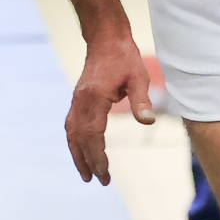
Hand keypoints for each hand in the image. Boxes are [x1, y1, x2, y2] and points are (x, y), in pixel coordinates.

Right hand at [65, 35, 162, 184]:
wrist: (105, 39)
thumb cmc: (124, 57)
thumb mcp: (139, 76)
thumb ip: (141, 100)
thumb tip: (148, 121)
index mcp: (94, 97)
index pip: (93, 134)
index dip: (97, 156)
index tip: (105, 173)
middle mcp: (80, 101)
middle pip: (80, 138)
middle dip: (88, 161)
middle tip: (99, 181)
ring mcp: (77, 100)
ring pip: (72, 133)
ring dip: (77, 155)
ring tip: (86, 175)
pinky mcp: (78, 100)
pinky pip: (72, 126)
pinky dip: (75, 142)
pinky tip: (81, 153)